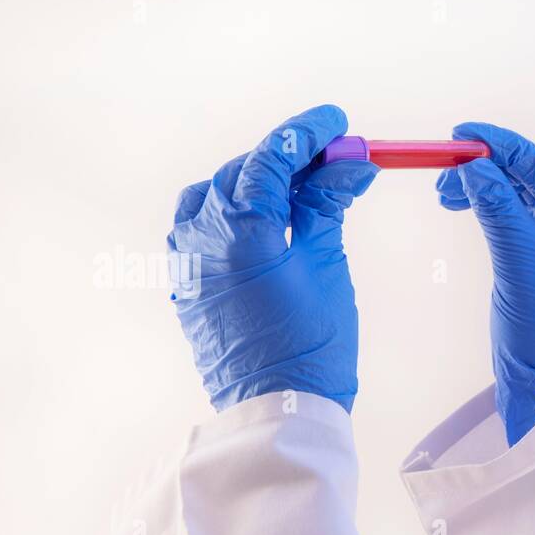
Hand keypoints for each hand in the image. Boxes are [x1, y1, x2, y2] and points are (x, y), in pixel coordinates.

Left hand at [168, 104, 376, 411]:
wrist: (279, 411)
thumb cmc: (312, 346)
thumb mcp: (328, 266)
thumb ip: (328, 204)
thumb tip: (349, 160)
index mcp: (239, 232)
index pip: (272, 157)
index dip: (308, 134)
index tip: (338, 124)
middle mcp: (200, 238)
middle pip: (244, 171)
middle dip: (289, 159)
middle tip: (335, 160)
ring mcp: (185, 262)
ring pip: (215, 194)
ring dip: (256, 183)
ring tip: (298, 192)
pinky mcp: (185, 284)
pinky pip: (199, 226)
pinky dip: (232, 212)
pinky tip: (264, 222)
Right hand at [436, 122, 534, 443]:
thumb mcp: (519, 261)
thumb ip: (498, 209)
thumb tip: (474, 165)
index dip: (504, 147)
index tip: (464, 134)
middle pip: (534, 177)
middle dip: (490, 166)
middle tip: (448, 163)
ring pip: (519, 194)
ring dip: (483, 186)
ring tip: (445, 192)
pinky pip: (512, 215)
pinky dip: (486, 205)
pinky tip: (460, 203)